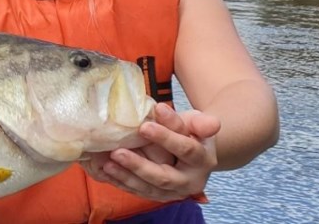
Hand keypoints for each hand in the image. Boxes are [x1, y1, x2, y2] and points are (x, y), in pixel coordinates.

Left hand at [82, 103, 219, 201]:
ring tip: (108, 163)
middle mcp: (190, 181)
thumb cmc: (191, 132)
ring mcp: (173, 192)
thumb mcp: (196, 122)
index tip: (145, 126)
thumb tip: (211, 123)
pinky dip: (121, 183)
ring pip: (149, 189)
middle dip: (140, 165)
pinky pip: (138, 192)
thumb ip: (200, 122)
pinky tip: (107, 171)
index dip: (166, 138)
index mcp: (203, 160)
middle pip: (164, 177)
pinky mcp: (159, 196)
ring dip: (127, 176)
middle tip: (118, 152)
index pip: (186, 150)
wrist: (192, 153)